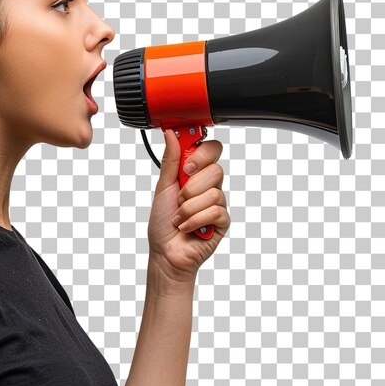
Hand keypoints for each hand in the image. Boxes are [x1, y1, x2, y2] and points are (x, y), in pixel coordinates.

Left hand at [147, 128, 230, 285]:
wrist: (165, 252)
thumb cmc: (162, 222)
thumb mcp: (163, 187)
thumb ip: (171, 160)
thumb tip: (171, 133)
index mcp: (194, 174)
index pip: (211, 150)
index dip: (201, 154)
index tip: (186, 167)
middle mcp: (208, 186)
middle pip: (216, 170)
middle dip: (191, 187)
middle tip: (179, 197)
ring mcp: (217, 203)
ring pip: (214, 192)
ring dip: (188, 208)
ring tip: (180, 217)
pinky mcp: (223, 221)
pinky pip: (216, 211)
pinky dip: (195, 220)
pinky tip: (188, 227)